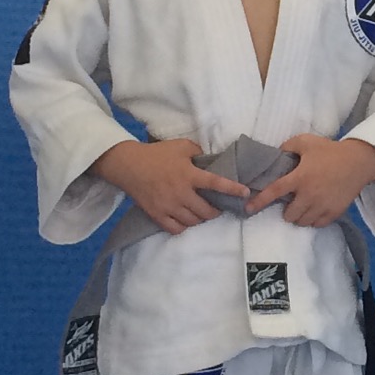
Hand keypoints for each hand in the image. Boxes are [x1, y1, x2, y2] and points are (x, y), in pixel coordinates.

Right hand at [93, 138, 253, 234]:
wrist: (129, 166)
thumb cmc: (157, 154)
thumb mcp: (181, 146)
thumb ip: (198, 152)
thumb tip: (211, 161)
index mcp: (189, 175)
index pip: (216, 183)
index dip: (233, 189)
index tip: (245, 193)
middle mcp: (181, 192)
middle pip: (207, 211)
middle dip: (216, 211)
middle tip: (217, 207)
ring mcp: (169, 206)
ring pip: (193, 221)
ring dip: (201, 218)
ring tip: (202, 213)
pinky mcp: (157, 215)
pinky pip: (176, 229)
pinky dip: (184, 226)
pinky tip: (186, 220)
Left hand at [251, 133, 374, 226]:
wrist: (358, 161)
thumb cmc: (331, 150)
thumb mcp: (306, 141)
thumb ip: (288, 147)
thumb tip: (276, 154)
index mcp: (300, 178)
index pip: (274, 192)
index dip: (259, 202)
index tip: (248, 209)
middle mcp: (309, 195)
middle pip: (289, 215)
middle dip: (287, 210)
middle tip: (292, 201)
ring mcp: (322, 206)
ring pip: (303, 222)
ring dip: (300, 216)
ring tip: (303, 206)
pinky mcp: (334, 212)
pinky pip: (317, 224)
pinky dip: (313, 220)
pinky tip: (315, 211)